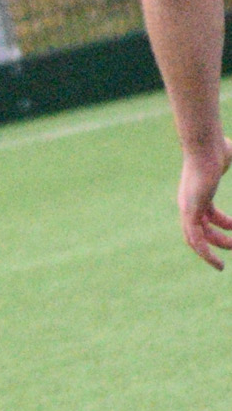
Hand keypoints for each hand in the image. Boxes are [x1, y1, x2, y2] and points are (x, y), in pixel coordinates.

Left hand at [181, 134, 231, 267]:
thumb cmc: (218, 147)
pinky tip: (217, 263)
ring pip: (195, 238)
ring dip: (210, 252)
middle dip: (217, 241)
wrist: (204, 145)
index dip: (223, 224)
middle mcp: (189, 202)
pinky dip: (204, 252)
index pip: (208, 214)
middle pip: (200, 228)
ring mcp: (187, 207)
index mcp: (199, 192)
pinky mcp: (189, 210)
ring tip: (221, 264)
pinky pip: (195, 238)